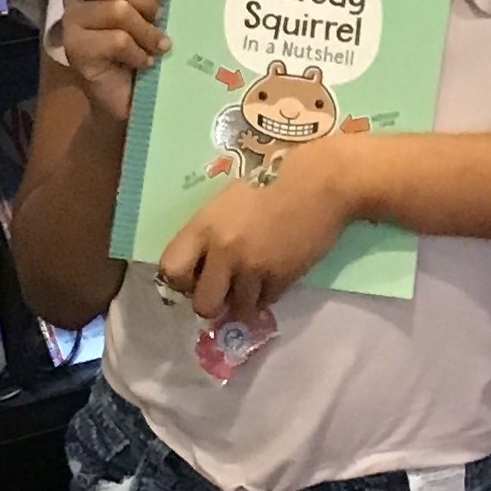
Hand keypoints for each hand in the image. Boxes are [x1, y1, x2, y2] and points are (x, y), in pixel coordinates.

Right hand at [60, 0, 168, 125]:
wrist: (125, 98)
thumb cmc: (138, 47)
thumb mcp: (144, 4)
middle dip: (145, 0)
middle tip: (159, 20)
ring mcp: (71, 25)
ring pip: (118, 10)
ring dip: (147, 31)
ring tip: (156, 46)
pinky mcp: (76, 51)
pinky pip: (115, 40)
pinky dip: (138, 52)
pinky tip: (143, 62)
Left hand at [158, 139, 359, 320]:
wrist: (320, 182)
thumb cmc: (271, 181)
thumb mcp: (227, 202)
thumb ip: (209, 233)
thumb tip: (199, 266)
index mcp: (204, 225)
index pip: (171, 270)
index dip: (181, 279)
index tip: (194, 277)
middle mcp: (224, 250)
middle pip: (203, 304)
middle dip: (212, 302)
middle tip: (223, 290)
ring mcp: (253, 266)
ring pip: (237, 309)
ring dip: (244, 299)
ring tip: (253, 280)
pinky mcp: (282, 278)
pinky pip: (266, 302)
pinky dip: (268, 293)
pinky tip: (274, 273)